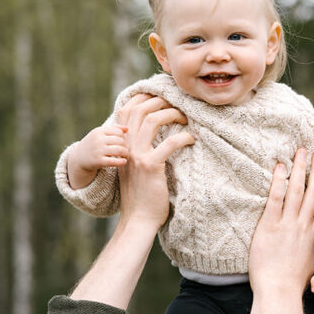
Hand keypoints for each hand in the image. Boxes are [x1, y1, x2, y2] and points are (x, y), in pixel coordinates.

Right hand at [67, 124, 129, 188]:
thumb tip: (127, 129)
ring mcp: (98, 150)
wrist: (79, 158)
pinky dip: (122, 161)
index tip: (123, 142)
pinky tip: (124, 161)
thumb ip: (113, 129)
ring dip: (125, 153)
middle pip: (120, 141)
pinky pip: (114, 161)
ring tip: (125, 155)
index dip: (123, 137)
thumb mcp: (99, 134)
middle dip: (126, 146)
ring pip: (119, 150)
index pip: (118, 132)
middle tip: (126, 150)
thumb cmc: (93, 144)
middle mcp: (98, 140)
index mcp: (98, 131)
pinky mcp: (98, 161)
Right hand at [116, 94, 193, 230]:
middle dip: (161, 101)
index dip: (145, 97)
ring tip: (185, 118)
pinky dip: (183, 137)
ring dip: (172, 114)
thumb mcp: (134, 165)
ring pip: (153, 120)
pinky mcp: (151, 166)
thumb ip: (138, 146)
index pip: (128, 109)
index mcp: (122, 144)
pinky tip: (191, 139)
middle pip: (140, 109)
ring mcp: (137, 155)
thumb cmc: (141, 192)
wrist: (138, 218)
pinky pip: (170, 142)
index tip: (162, 95)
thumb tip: (153, 128)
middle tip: (178, 104)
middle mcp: (126, 146)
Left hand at [249, 149, 313, 295]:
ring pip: (297, 190)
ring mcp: (288, 225)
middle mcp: (304, 226)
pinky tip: (279, 166)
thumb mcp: (310, 262)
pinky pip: (275, 198)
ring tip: (301, 151)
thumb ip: (312, 246)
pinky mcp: (270, 226)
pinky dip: (278, 181)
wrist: (279, 291)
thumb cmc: (292, 282)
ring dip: (300, 169)